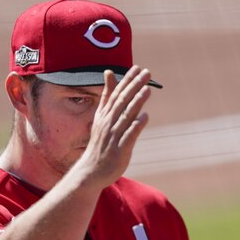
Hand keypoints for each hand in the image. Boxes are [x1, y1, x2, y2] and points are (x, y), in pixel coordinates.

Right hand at [75, 66, 151, 188]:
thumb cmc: (100, 143)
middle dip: (134, 86)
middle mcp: (108, 124)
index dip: (126, 80)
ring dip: (136, 102)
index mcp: (104, 115)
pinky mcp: (119, 150)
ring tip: (147, 89)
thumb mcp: (101, 117)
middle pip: (122, 102)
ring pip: (126, 116)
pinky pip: (128, 136)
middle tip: (146, 73)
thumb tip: (109, 72)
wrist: (91, 171)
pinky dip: (136, 126)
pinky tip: (145, 116)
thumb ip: (106, 96)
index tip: (136, 68)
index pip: (116, 94)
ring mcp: (114, 136)